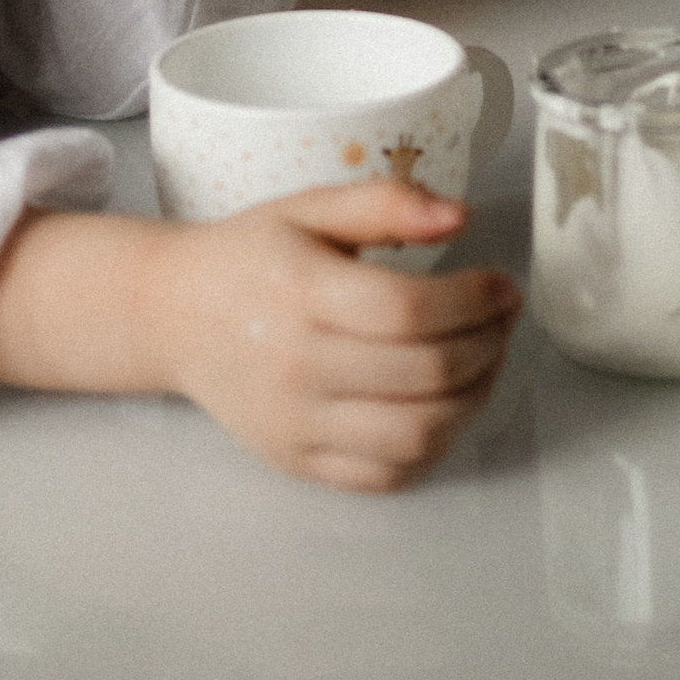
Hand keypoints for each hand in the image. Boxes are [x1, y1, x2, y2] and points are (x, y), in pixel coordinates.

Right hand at [155, 183, 522, 490]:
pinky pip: (385, 475)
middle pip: (423, 374)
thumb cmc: (250, 257)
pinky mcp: (298, 462)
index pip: (408, 311)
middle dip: (487, 346)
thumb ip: (386, 204)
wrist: (175, 316)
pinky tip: (445, 406)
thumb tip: (462, 217)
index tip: (502, 285)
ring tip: (485, 361)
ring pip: (415, 435)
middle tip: (504, 320)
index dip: (473, 301)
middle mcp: (298, 367)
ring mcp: (297, 425)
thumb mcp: (310, 207)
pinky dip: (432, 447)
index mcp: (301, 294)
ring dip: (472, 401)